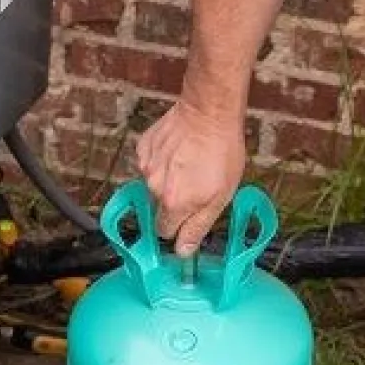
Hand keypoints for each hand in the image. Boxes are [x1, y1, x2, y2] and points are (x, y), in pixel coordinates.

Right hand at [135, 96, 248, 257]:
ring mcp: (145, 166)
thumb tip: (182, 251)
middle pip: (157, 208)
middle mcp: (153, 188)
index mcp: (173, 204)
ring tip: (189, 163)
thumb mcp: (220, 197)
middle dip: (173, 202)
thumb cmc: (221, 152)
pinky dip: (162, 161)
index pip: (164, 231)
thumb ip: (198, 227)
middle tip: (194, 185)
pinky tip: (179, 151)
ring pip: (153, 185)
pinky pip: (149, 164)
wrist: (208, 112)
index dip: (178, 226)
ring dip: (168, 180)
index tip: (187, 217)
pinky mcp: (143, 148)